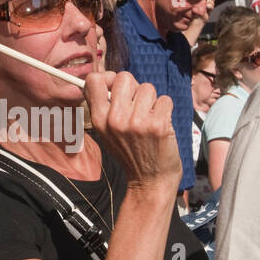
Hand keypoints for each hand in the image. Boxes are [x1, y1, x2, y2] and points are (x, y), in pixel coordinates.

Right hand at [84, 71, 180, 193]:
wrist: (150, 181)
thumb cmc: (131, 153)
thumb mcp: (107, 133)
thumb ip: (105, 107)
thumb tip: (109, 77)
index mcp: (99, 120)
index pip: (94, 80)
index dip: (107, 77)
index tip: (115, 87)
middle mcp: (115, 120)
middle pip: (124, 77)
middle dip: (135, 88)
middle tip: (138, 106)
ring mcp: (136, 123)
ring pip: (148, 88)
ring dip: (152, 101)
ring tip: (150, 119)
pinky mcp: (158, 125)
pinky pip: (165, 100)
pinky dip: (166, 110)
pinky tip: (160, 125)